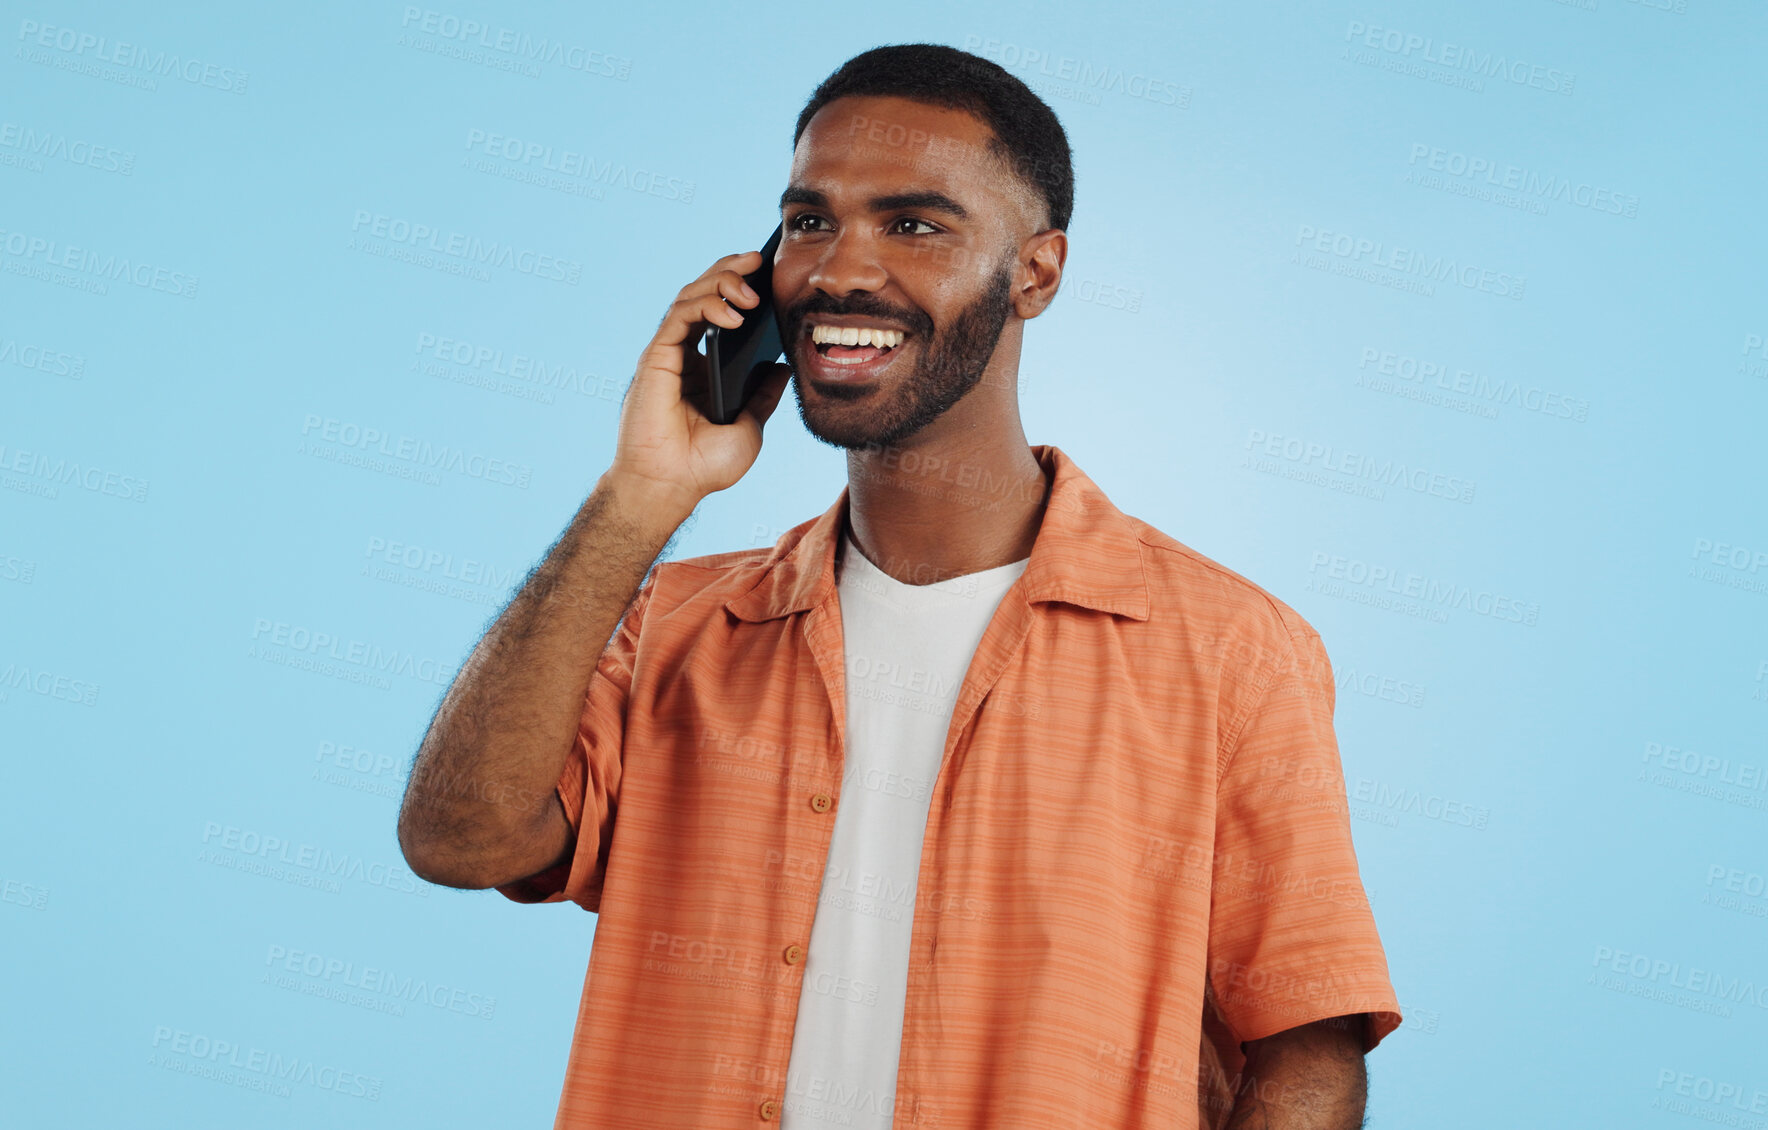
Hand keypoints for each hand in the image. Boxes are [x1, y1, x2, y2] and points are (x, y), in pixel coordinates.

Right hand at [607, 250, 793, 515]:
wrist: (672, 487)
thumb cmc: (704, 466)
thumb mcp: (750, 428)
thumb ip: (763, 396)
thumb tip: (783, 369)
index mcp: (706, 366)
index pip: (722, 312)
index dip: (742, 286)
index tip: (769, 272)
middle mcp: (685, 354)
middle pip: (705, 294)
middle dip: (732, 270)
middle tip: (760, 259)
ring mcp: (669, 353)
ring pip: (691, 296)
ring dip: (721, 283)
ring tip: (751, 290)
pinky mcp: (656, 358)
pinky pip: (679, 317)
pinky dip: (705, 307)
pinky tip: (732, 315)